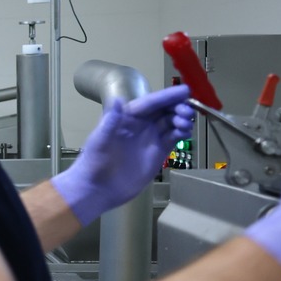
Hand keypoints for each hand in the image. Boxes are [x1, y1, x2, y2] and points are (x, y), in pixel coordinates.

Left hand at [52, 84, 193, 224]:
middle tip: (186, 112)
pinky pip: (173, 137)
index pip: (150, 102)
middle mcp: (140, 125)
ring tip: (185, 124)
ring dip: (182, 119)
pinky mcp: (158, 151)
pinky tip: (186, 133)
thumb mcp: (100, 141)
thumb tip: (117, 100)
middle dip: (177, 107)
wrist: (99, 189)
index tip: (185, 91)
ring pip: (171, 122)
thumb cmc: (94, 163)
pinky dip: (182, 133)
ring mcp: (150, 138)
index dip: (167, 96)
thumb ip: (110, 122)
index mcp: (126, 117)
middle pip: (164, 110)